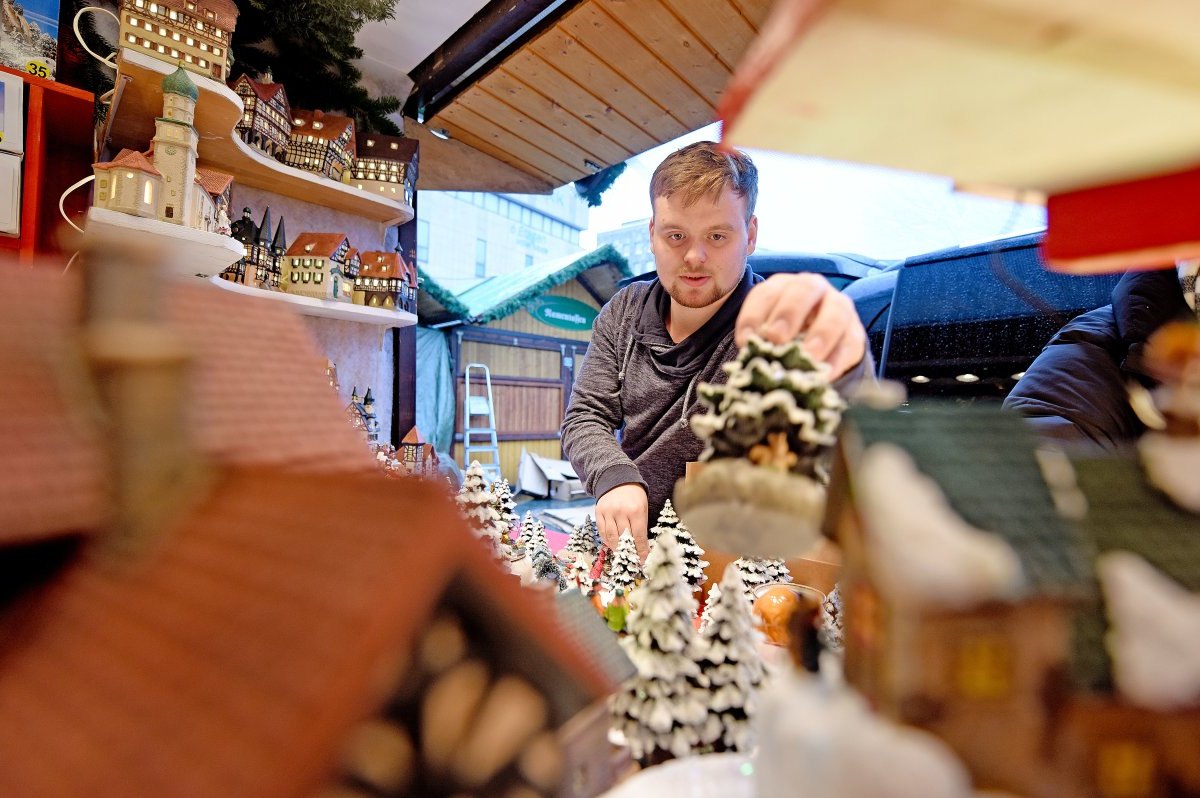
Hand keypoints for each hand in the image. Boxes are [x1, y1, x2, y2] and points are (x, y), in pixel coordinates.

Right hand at [595, 483, 648, 560]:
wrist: (618, 480)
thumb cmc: (634, 496)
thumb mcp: (643, 508)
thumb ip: (642, 527)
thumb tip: (643, 548)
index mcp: (635, 510)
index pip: (639, 536)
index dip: (641, 550)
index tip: (642, 560)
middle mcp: (621, 511)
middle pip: (624, 538)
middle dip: (629, 551)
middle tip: (632, 560)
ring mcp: (608, 512)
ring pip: (612, 537)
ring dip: (617, 548)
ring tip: (622, 554)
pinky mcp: (599, 512)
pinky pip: (602, 531)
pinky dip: (607, 540)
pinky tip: (612, 545)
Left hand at [735, 273, 866, 379]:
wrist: (820, 346)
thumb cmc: (784, 337)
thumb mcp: (766, 334)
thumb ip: (757, 340)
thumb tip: (748, 356)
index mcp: (783, 287)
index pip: (767, 293)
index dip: (754, 316)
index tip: (745, 341)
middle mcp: (813, 289)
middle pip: (805, 289)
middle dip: (789, 312)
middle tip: (776, 338)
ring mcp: (839, 308)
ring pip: (836, 312)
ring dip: (820, 334)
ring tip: (807, 357)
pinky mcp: (855, 332)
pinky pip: (850, 342)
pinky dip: (837, 359)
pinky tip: (824, 374)